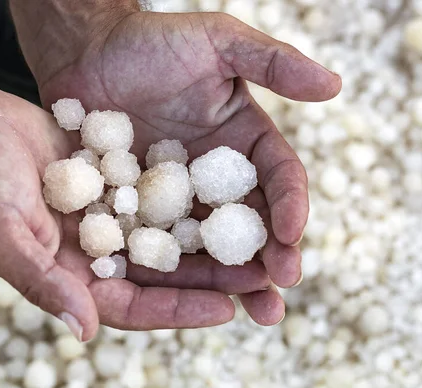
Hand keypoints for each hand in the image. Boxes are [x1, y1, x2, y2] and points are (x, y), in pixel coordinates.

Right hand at [0, 84, 273, 340]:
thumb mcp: (1, 235)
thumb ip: (41, 282)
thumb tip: (85, 331)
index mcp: (69, 277)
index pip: (133, 305)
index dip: (178, 309)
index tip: (227, 309)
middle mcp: (92, 252)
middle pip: (160, 274)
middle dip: (208, 278)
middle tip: (260, 278)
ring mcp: (103, 214)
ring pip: (165, 234)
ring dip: (206, 237)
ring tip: (254, 237)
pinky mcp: (109, 179)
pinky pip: (155, 191)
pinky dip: (185, 195)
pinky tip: (220, 188)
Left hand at [25, 11, 341, 324]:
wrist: (86, 52)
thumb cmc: (151, 41)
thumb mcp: (217, 41)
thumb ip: (272, 62)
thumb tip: (335, 86)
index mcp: (243, 141)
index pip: (278, 179)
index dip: (290, 208)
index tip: (292, 238)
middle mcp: (215, 175)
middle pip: (250, 223)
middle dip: (268, 260)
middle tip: (277, 297)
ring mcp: (177, 197)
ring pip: (209, 244)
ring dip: (227, 280)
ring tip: (247, 312)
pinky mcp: (138, 209)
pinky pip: (158, 243)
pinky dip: (172, 270)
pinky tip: (181, 298)